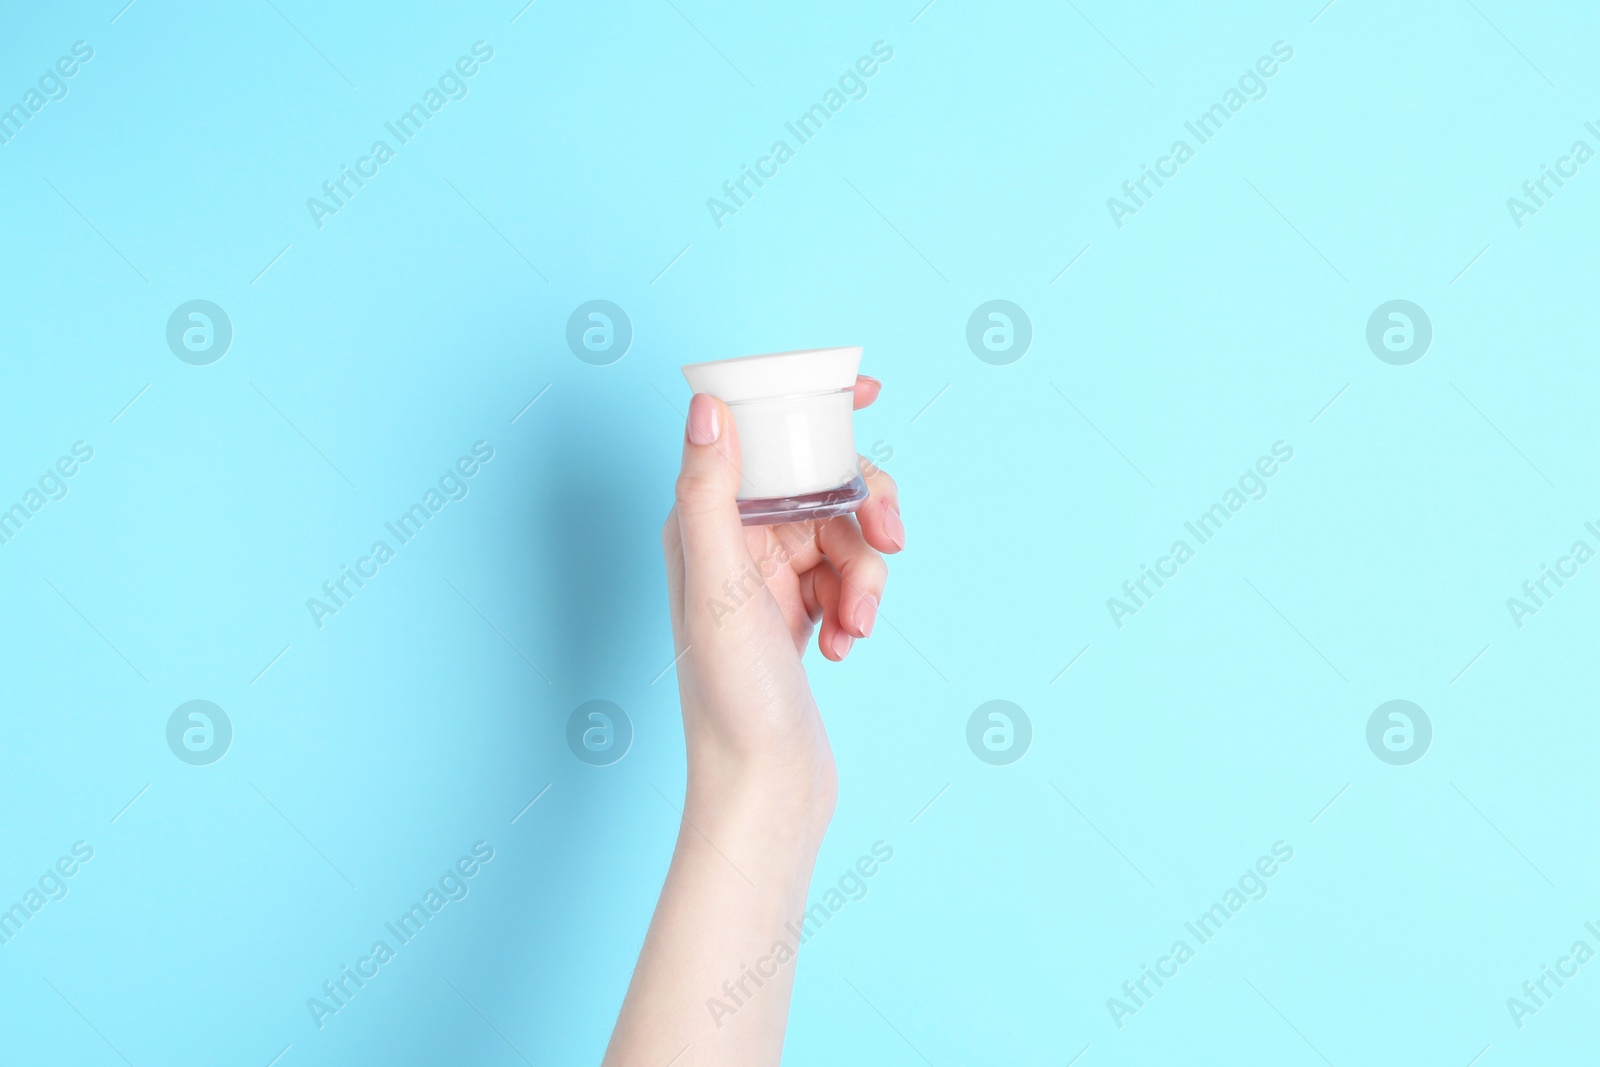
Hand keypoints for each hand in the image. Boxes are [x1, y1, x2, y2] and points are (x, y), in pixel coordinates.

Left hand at [661, 376, 903, 813]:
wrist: (763, 788)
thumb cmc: (730, 696)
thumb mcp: (719, 586)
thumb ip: (710, 493)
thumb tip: (706, 406)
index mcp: (702, 523)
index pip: (758, 437)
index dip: (813, 408)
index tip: (869, 390)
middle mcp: (732, 544)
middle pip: (821, 487)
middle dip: (864, 514)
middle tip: (893, 539)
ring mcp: (768, 580)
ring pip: (845, 538)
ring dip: (864, 577)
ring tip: (855, 625)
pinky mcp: (799, 613)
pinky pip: (849, 580)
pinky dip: (857, 607)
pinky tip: (845, 645)